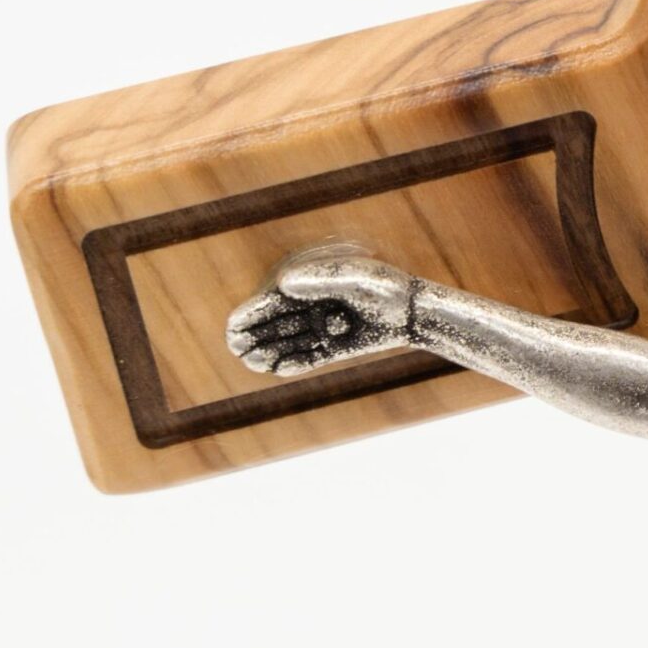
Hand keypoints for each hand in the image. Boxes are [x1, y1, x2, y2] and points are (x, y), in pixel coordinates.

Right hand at [226, 245, 416, 375]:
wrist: (414, 311)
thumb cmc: (386, 287)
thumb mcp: (357, 278)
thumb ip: (322, 279)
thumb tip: (283, 284)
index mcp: (310, 285)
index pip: (272, 301)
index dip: (251, 313)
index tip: (234, 327)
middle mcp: (310, 308)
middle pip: (273, 324)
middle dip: (253, 336)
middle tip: (238, 349)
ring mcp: (320, 329)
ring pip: (287, 344)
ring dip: (269, 353)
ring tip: (254, 361)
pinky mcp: (333, 349)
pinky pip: (307, 359)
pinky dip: (293, 365)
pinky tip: (278, 369)